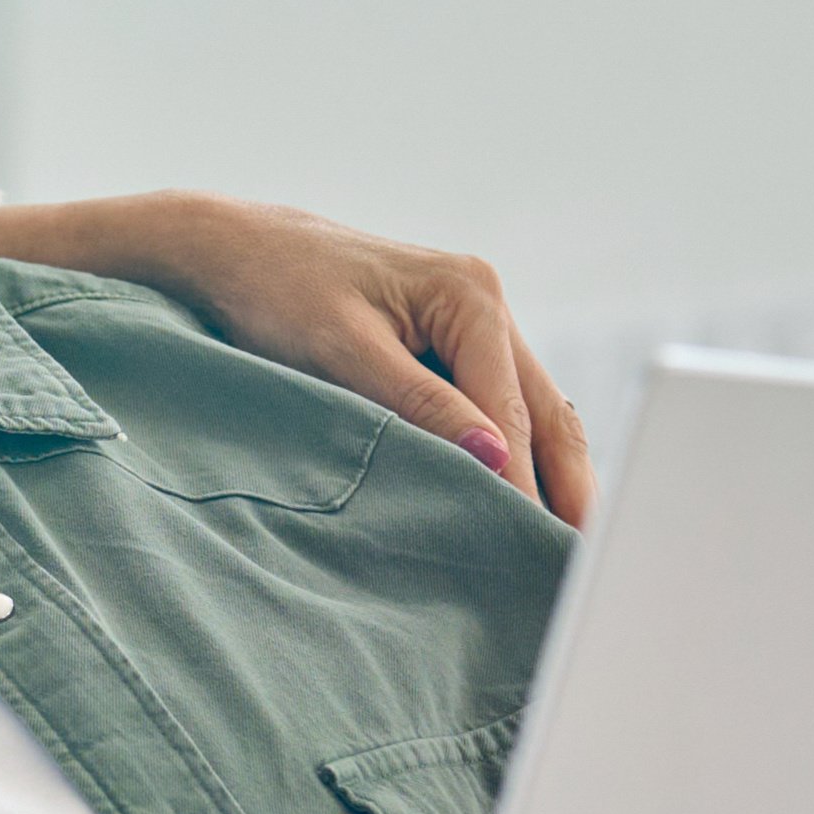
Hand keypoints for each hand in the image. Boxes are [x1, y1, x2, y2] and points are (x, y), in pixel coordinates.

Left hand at [0, 192, 596, 519]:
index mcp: (470, 294)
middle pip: (548, 412)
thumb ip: (418, 403)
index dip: (523, 483)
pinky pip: (507, 408)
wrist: (235, 251)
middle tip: (578, 562)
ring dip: (553, 477)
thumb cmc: (278, 292)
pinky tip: (525, 506)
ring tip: (562, 548)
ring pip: (538, 412)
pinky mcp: (457, 345)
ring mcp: (478, 322)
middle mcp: (487, 302)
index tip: (531, 546)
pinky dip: (523, 458)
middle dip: (568, 487)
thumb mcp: (343, 351)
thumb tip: (492, 457)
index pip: (513, 409)